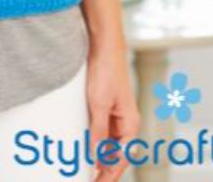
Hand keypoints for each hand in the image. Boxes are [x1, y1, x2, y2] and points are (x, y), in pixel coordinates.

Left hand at [85, 41, 141, 180]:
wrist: (104, 44)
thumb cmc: (106, 70)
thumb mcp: (98, 104)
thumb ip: (98, 131)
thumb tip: (96, 156)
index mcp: (130, 123)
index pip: (121, 159)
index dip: (109, 174)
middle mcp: (125, 121)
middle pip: (115, 153)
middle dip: (103, 167)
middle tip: (87, 177)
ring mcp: (116, 112)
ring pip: (107, 141)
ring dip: (97, 153)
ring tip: (82, 165)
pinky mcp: (106, 103)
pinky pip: (101, 127)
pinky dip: (93, 137)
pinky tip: (82, 142)